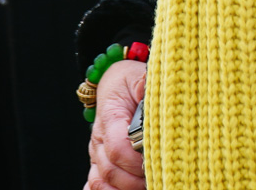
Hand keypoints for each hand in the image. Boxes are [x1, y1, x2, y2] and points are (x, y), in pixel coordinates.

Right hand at [85, 59, 145, 189]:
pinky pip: (94, 186)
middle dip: (136, 180)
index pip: (118, 148)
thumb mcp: (139, 76)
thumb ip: (145, 83)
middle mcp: (100, 140)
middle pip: (111, 171)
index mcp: (110, 118)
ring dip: (124, 189)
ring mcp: (97, 155)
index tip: (158, 162)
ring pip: (101, 182)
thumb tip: (149, 86)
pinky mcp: (99, 164)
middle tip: (161, 179)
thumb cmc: (130, 83)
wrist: (116, 87)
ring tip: (148, 186)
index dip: (136, 161)